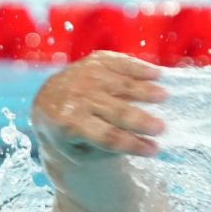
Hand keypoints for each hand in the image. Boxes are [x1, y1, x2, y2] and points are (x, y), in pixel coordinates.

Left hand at [31, 51, 167, 158]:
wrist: (46, 101)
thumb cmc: (68, 132)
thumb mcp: (78, 149)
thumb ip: (106, 148)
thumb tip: (142, 144)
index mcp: (70, 125)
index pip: (107, 137)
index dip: (132, 144)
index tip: (154, 150)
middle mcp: (77, 98)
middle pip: (116, 111)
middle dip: (141, 120)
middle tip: (162, 128)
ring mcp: (85, 76)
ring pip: (120, 85)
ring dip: (144, 90)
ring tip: (164, 96)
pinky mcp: (94, 61)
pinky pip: (119, 63)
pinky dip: (138, 68)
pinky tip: (156, 74)